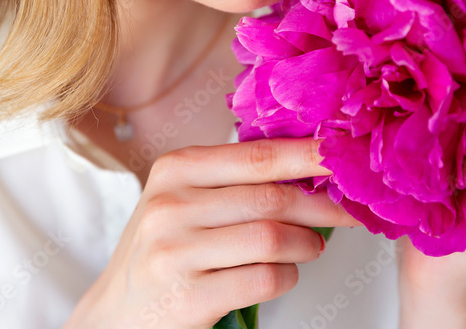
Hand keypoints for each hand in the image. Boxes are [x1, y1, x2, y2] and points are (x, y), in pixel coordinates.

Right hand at [66, 137, 362, 328]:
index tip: (345, 153)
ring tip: (312, 246)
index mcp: (174, 169)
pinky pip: (264, 280)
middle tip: (350, 210)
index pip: (257, 155)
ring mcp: (176, 252)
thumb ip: (233, 179)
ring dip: (307, 244)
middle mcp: (171, 205)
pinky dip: (287, 277)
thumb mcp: (182, 200)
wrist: (115, 314)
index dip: (308, 155)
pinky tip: (283, 274)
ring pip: (272, 238)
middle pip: (271, 198)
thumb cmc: (162, 251)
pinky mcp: (189, 297)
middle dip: (322, 205)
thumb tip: (311, 164)